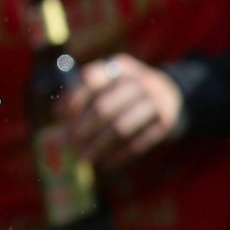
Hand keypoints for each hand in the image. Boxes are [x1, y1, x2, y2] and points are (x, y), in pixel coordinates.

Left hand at [59, 53, 184, 168]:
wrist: (172, 93)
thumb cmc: (127, 90)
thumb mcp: (111, 81)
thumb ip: (85, 93)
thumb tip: (57, 115)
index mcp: (120, 66)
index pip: (90, 79)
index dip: (72, 99)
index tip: (60, 117)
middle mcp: (139, 80)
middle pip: (104, 106)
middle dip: (81, 128)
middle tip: (66, 144)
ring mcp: (155, 100)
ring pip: (121, 127)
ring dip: (99, 145)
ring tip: (82, 158)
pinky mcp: (166, 121)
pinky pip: (140, 142)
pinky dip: (120, 154)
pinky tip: (106, 163)